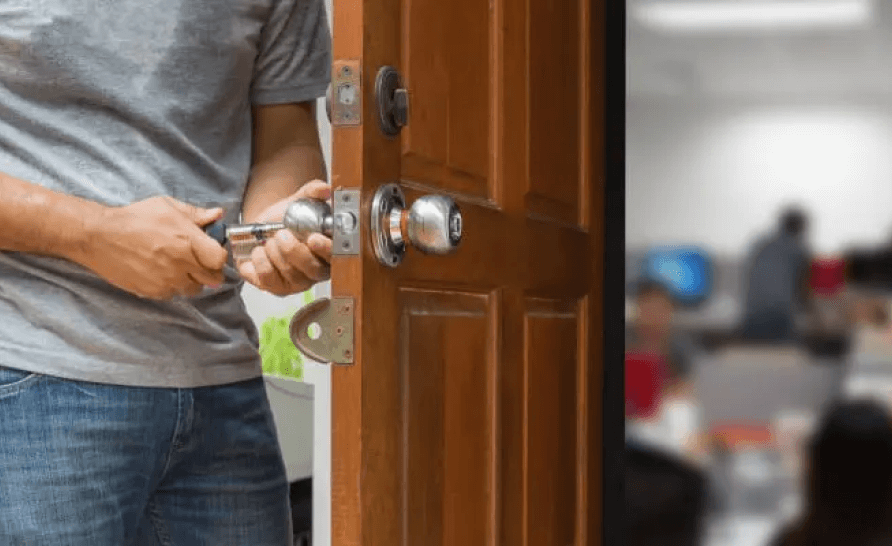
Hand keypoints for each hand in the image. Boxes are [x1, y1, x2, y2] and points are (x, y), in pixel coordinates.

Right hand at [78, 197, 228, 299]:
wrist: (100, 236)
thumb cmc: (134, 218)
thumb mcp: (167, 206)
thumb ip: (196, 214)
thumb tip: (218, 215)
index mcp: (188, 241)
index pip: (220, 259)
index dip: (218, 256)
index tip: (212, 252)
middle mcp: (180, 264)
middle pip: (212, 279)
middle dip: (209, 271)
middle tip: (200, 262)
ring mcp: (166, 281)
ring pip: (193, 289)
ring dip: (192, 280)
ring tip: (179, 267)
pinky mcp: (153, 292)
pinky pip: (173, 294)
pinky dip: (173, 286)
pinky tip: (163, 272)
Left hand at [238, 181, 331, 295]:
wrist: (261, 230)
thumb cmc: (285, 220)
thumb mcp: (298, 202)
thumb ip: (312, 192)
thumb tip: (323, 189)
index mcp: (328, 251)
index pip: (335, 256)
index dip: (326, 249)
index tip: (313, 238)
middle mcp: (316, 270)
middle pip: (312, 270)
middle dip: (293, 251)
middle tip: (281, 234)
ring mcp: (296, 282)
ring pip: (289, 275)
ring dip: (274, 254)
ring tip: (268, 240)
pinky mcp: (275, 287)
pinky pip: (267, 281)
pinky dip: (259, 263)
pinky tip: (258, 251)